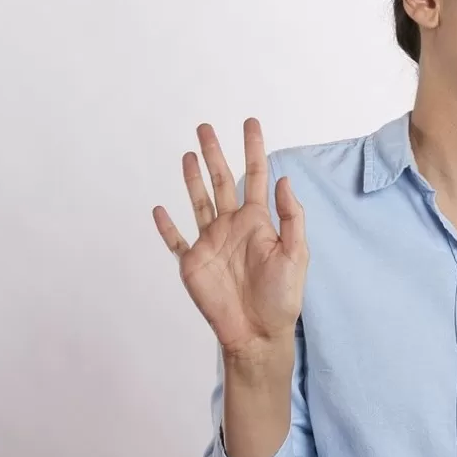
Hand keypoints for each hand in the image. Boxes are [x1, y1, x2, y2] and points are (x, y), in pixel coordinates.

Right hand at [152, 118, 307, 358]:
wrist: (258, 332)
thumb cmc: (282, 297)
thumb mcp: (297, 254)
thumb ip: (291, 217)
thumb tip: (283, 179)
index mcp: (258, 222)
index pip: (255, 176)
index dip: (253, 149)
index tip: (250, 123)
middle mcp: (232, 226)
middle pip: (221, 181)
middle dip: (215, 153)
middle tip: (205, 127)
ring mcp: (210, 243)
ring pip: (198, 202)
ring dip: (192, 178)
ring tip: (188, 154)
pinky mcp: (193, 263)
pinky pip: (175, 241)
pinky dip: (166, 226)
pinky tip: (159, 209)